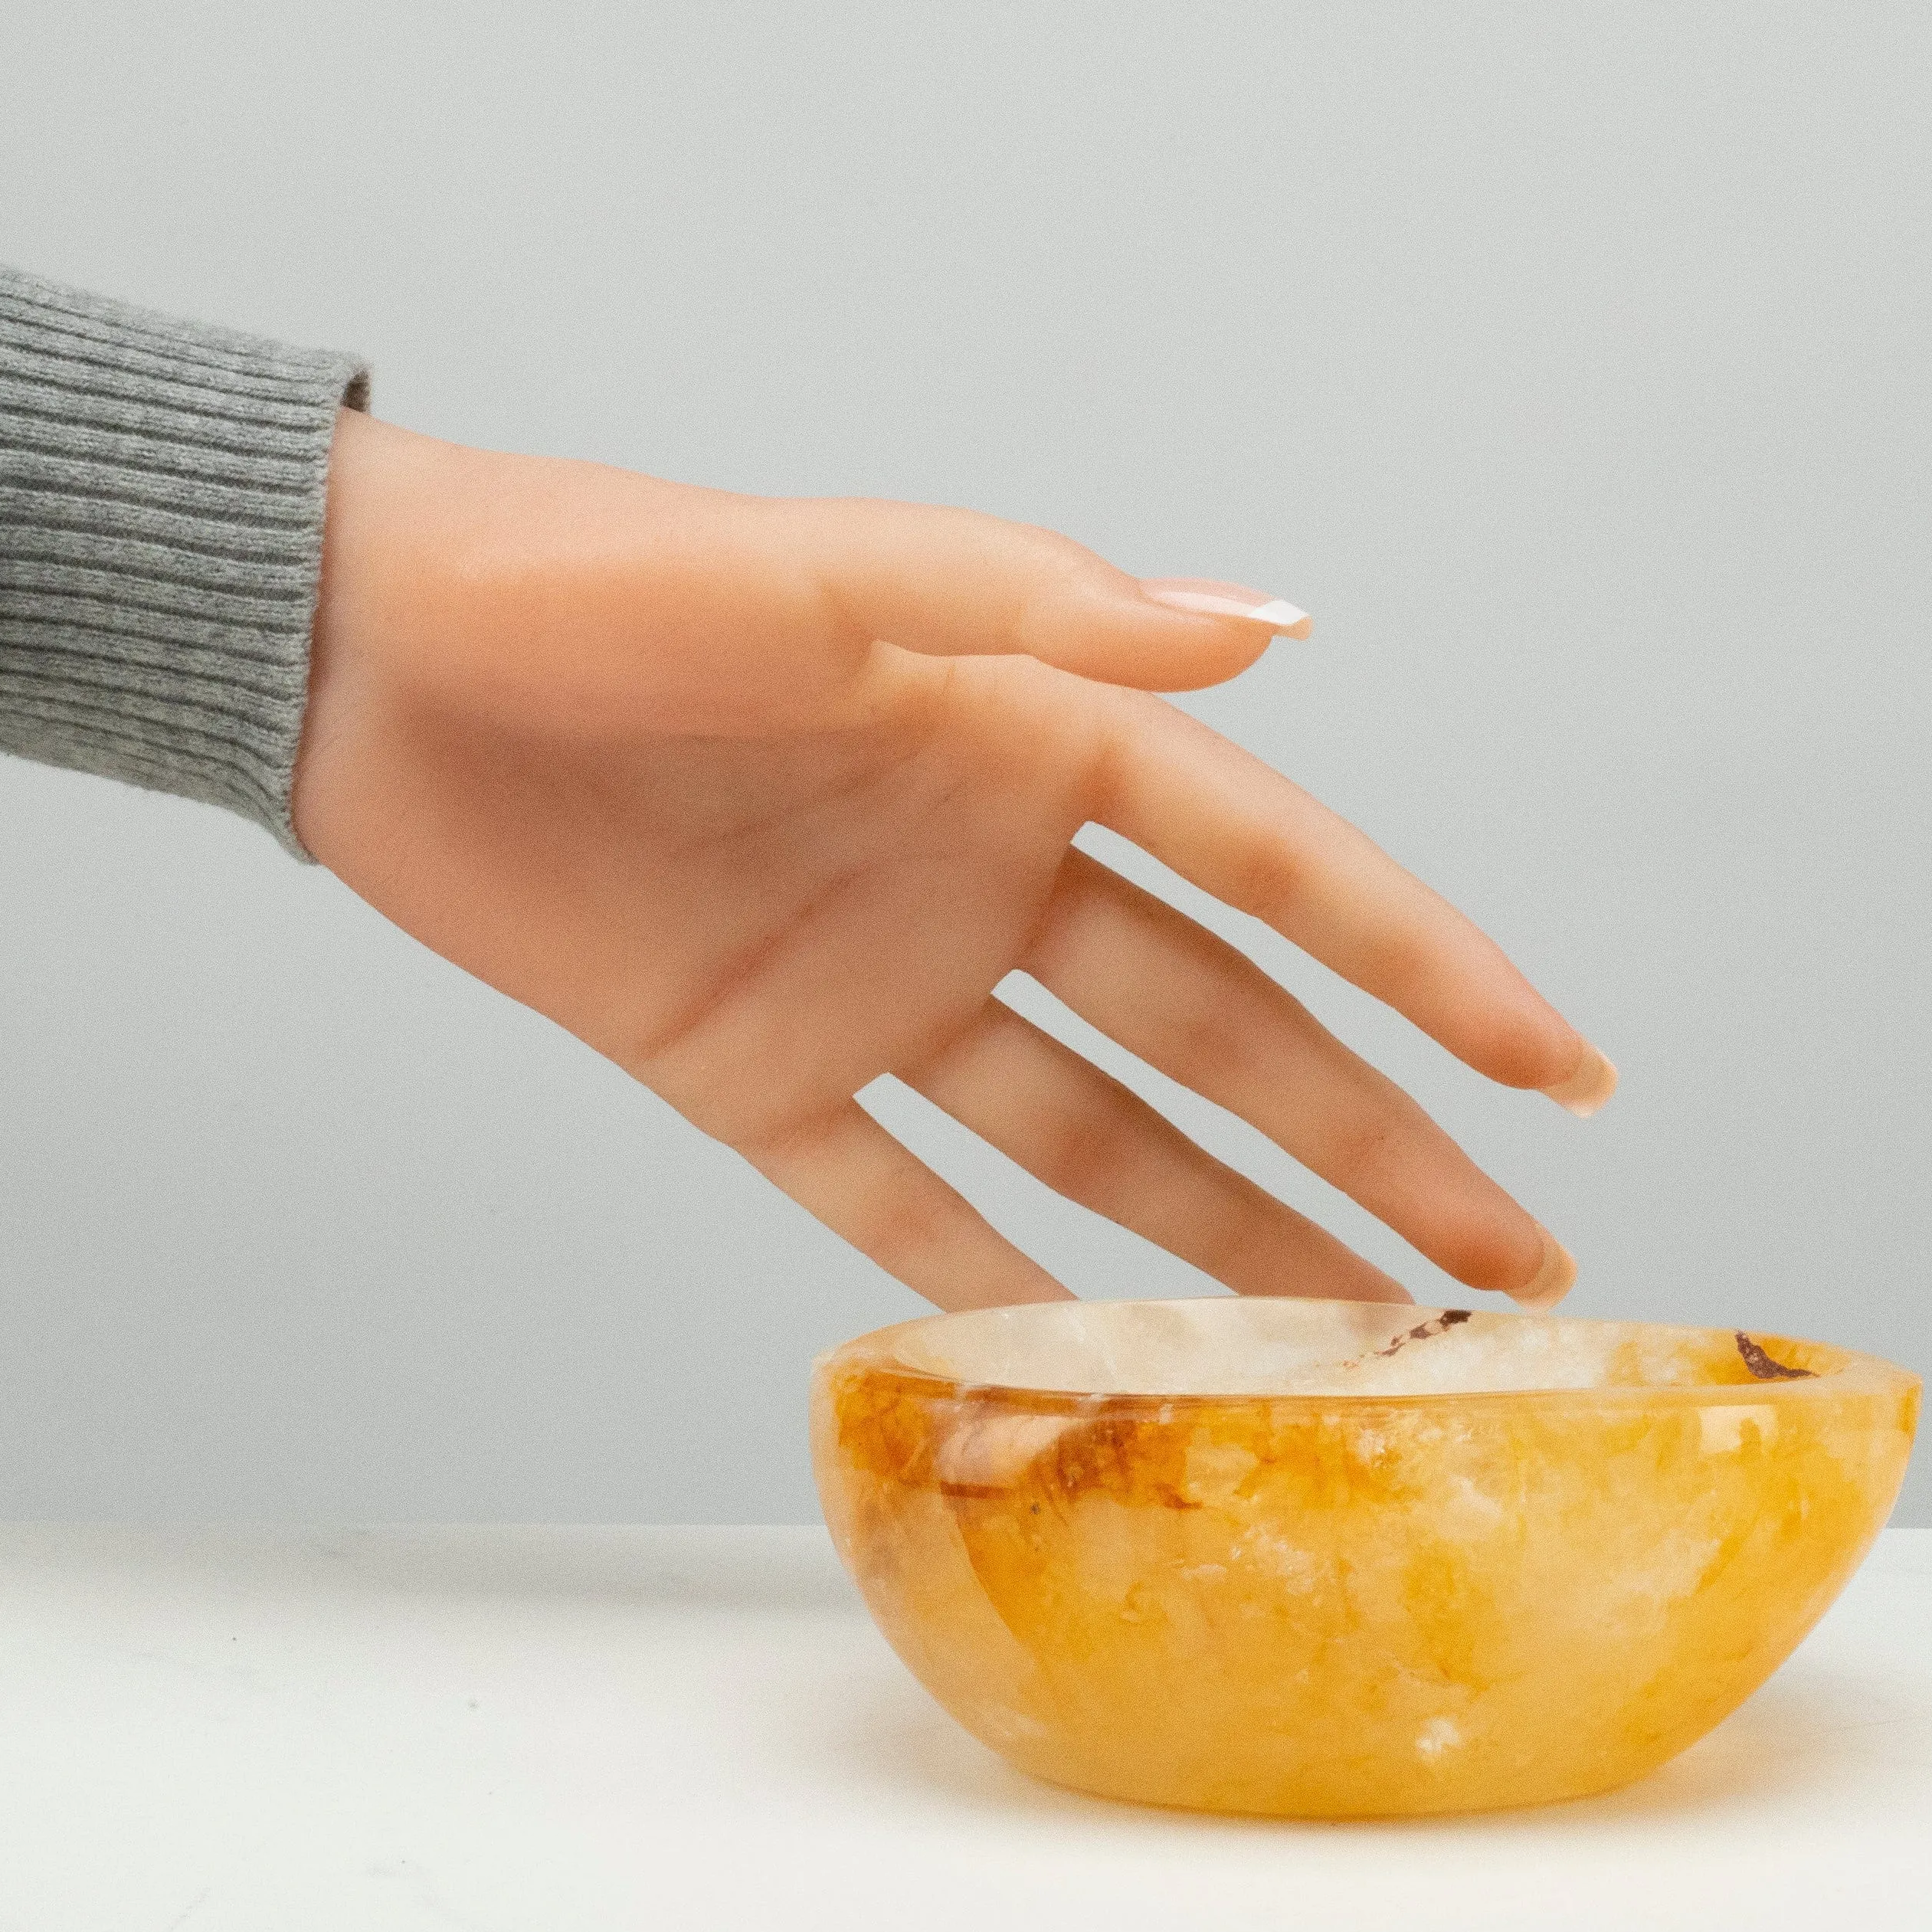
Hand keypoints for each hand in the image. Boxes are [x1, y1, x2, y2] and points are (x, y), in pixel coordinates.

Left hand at [290, 412, 1613, 1311]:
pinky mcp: (753, 1067)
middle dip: (1375, 1141)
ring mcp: (876, 979)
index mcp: (1028, 734)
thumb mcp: (830, 576)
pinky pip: (898, 1199)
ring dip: (1224, 1228)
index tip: (1560, 1068)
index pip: (1275, 870)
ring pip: (1091, 1133)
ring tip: (1356, 1332)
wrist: (370, 658)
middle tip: (1516, 1261)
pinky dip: (988, 1278)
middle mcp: (980, 867)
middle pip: (1221, 1030)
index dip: (1426, 967)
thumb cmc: (597, 582)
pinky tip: (1098, 1355)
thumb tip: (1276, 627)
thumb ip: (1047, 611)